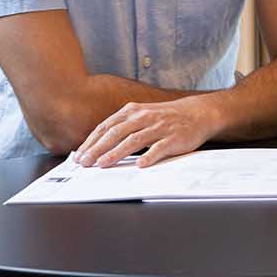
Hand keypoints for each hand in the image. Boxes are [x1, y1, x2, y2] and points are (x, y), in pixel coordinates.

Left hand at [74, 96, 219, 167]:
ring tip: (103, 164)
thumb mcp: (142, 115)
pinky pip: (160, 147)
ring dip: (116, 153)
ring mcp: (159, 127)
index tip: (79, 155)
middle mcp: (144, 117)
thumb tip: (98, 145)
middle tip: (85, 162)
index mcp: (133, 111)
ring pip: (134, 140)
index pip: (107, 127)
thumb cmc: (165, 118)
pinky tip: (139, 165)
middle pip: (116, 133)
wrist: (197, 113)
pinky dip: (149, 155)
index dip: (92, 141)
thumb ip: (123, 127)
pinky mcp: (174, 137)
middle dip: (98, 148)